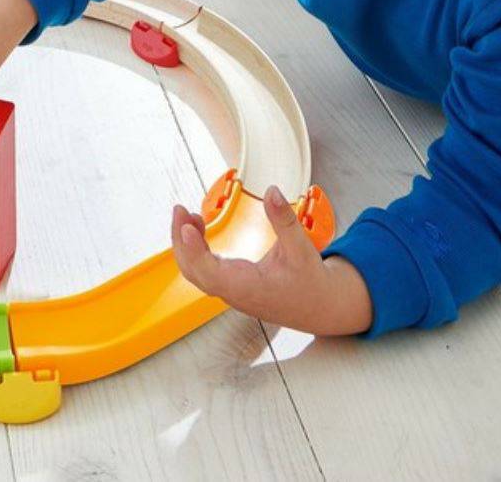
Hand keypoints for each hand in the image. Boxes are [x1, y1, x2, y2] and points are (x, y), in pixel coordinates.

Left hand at [171, 185, 371, 335]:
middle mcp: (233, 293)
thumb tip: (272, 191)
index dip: (194, 250)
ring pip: (196, 272)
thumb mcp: (301, 249)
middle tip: (179, 210)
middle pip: (194, 271)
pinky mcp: (231, 288)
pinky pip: (204, 271)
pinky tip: (199, 230)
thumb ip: (284, 220)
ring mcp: (230, 292)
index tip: (186, 227)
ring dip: (186, 245)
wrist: (321, 308)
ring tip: (187, 215)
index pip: (211, 273)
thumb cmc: (311, 283)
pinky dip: (195, 250)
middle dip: (181, 241)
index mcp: (248, 287)